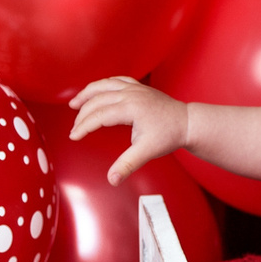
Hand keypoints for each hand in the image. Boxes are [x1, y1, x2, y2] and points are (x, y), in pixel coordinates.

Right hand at [67, 77, 190, 184]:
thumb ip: (127, 164)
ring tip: (74, 104)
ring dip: (87, 94)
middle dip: (83, 115)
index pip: (99, 115)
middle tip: (74, 130)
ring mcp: (135, 88)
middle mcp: (131, 94)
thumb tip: (112, 180)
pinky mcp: (139, 87)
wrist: (187, 122)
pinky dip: (102, 85)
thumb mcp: (147, 152)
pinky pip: (115, 81)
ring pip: (104, 85)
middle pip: (98, 100)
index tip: (74, 137)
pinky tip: (95, 91)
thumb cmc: (168, 135)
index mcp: (131, 107)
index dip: (83, 126)